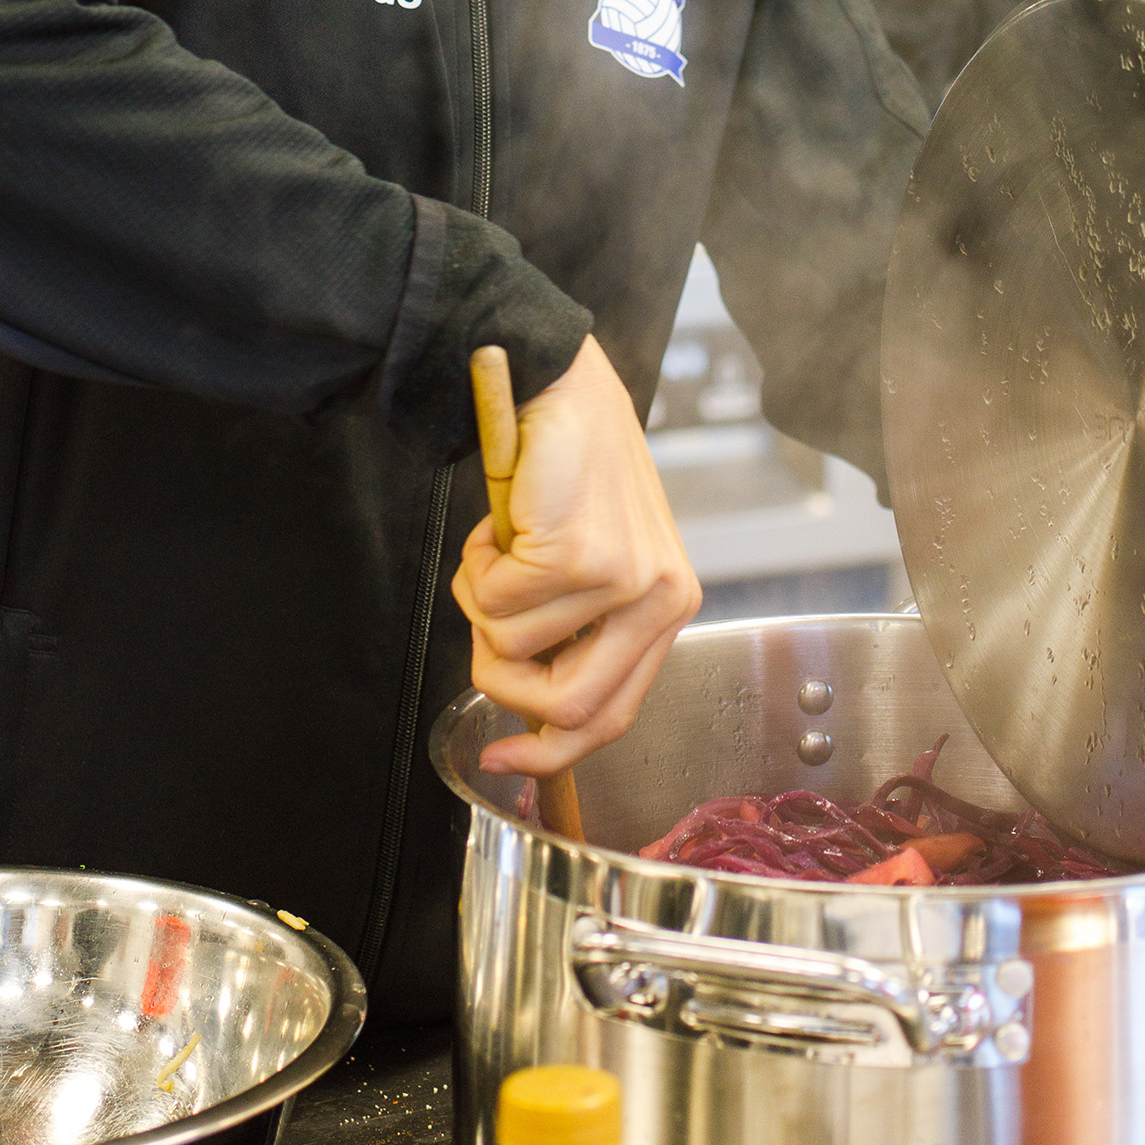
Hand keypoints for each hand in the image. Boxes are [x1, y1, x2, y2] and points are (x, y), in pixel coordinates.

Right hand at [452, 335, 700, 776]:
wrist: (558, 383)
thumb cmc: (569, 469)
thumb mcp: (591, 561)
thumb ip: (577, 632)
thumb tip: (528, 715)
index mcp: (668, 605)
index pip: (614, 715)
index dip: (550, 754)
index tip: (501, 761)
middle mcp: (661, 598)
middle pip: (568, 708)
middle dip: (501, 684)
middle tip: (482, 630)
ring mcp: (623, 578)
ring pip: (512, 648)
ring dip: (482, 600)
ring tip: (502, 544)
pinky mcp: (580, 554)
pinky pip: (493, 603)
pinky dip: (476, 566)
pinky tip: (500, 523)